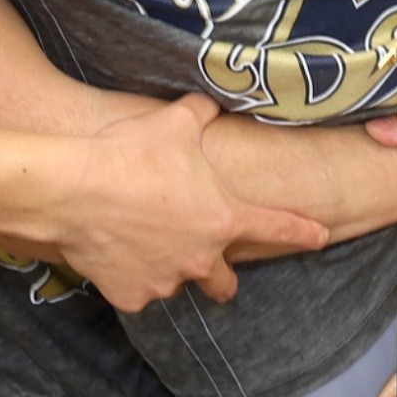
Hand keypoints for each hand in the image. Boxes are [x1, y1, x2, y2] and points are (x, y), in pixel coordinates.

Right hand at [27, 94, 328, 308]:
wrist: (75, 191)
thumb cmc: (131, 154)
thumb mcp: (175, 122)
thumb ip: (202, 114)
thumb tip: (213, 101)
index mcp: (222, 216)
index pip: (276, 226)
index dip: (302, 230)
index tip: (321, 235)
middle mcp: (202, 257)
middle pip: (226, 283)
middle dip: (222, 274)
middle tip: (205, 252)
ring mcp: (167, 281)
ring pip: (176, 280)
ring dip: (168, 264)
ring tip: (141, 234)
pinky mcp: (134, 296)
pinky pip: (138, 288)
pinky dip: (131, 273)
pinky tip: (114, 246)